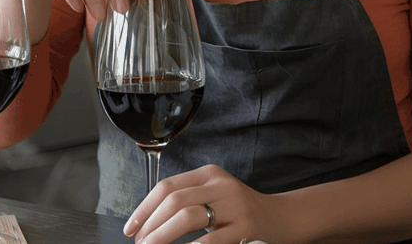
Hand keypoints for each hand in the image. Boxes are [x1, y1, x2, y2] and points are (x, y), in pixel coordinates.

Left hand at [125, 165, 286, 243]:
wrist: (280, 217)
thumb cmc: (240, 211)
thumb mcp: (215, 195)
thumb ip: (188, 200)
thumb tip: (147, 224)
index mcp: (209, 174)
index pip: (167, 186)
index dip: (144, 209)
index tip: (131, 229)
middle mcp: (221, 184)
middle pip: (174, 200)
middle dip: (150, 226)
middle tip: (141, 243)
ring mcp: (235, 204)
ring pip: (188, 216)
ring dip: (162, 236)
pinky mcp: (246, 225)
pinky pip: (211, 239)